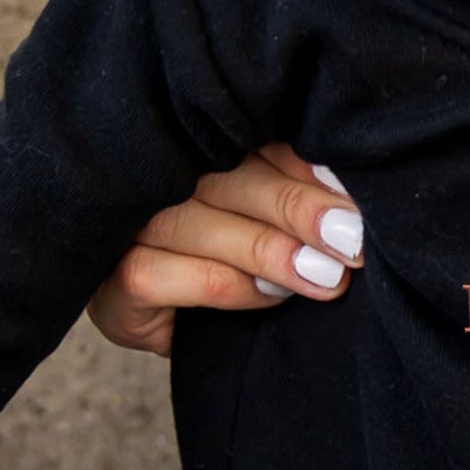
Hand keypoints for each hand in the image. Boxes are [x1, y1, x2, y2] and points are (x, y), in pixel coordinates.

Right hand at [86, 145, 363, 356]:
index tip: (357, 196)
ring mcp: (130, 225)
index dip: (307, 166)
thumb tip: (355, 210)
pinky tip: (271, 296)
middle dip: (300, 207)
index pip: (257, 140)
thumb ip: (299, 199)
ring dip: (272, 250)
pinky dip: (228, 286)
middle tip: (353, 238)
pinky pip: (168, 274)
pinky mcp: (113, 282)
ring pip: (201, 221)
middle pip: (232, 175)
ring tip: (327, 274)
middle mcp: (161, 174)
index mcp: (201, 145)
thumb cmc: (234, 265)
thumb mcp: (271, 222)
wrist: (177, 329)